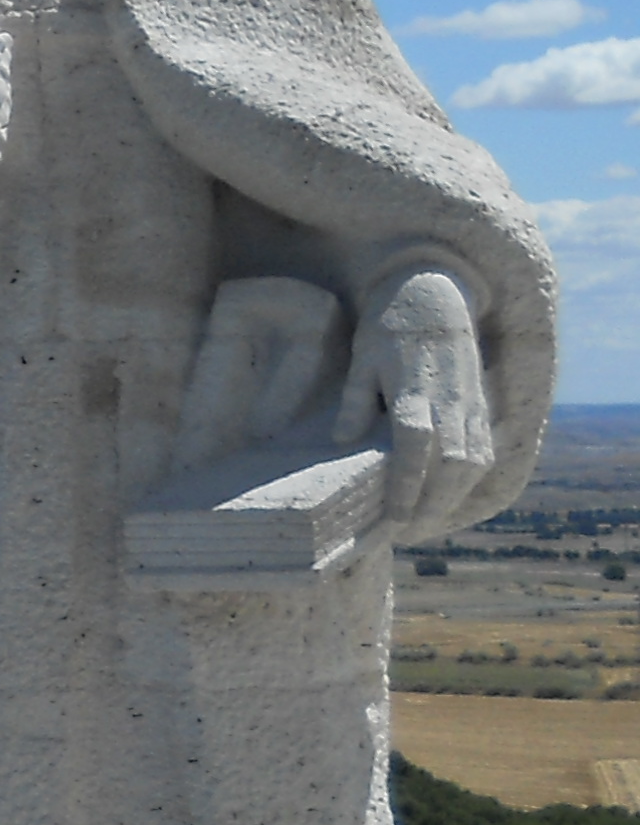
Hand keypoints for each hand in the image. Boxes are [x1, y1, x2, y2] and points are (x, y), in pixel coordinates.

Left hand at [335, 269, 492, 535]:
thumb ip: (356, 401)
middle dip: (431, 506)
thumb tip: (342, 441)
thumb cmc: (388, 326)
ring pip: (474, 461)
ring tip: (424, 522)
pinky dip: (470, 477)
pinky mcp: (482, 401)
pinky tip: (449, 496)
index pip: (414, 452)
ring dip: (453, 497)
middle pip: (451, 467)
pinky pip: (484, 446)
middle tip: (405, 534)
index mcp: (416, 392)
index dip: (405, 490)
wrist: (434, 291)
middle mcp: (450, 402)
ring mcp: (471, 402)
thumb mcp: (362, 359)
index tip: (392, 522)